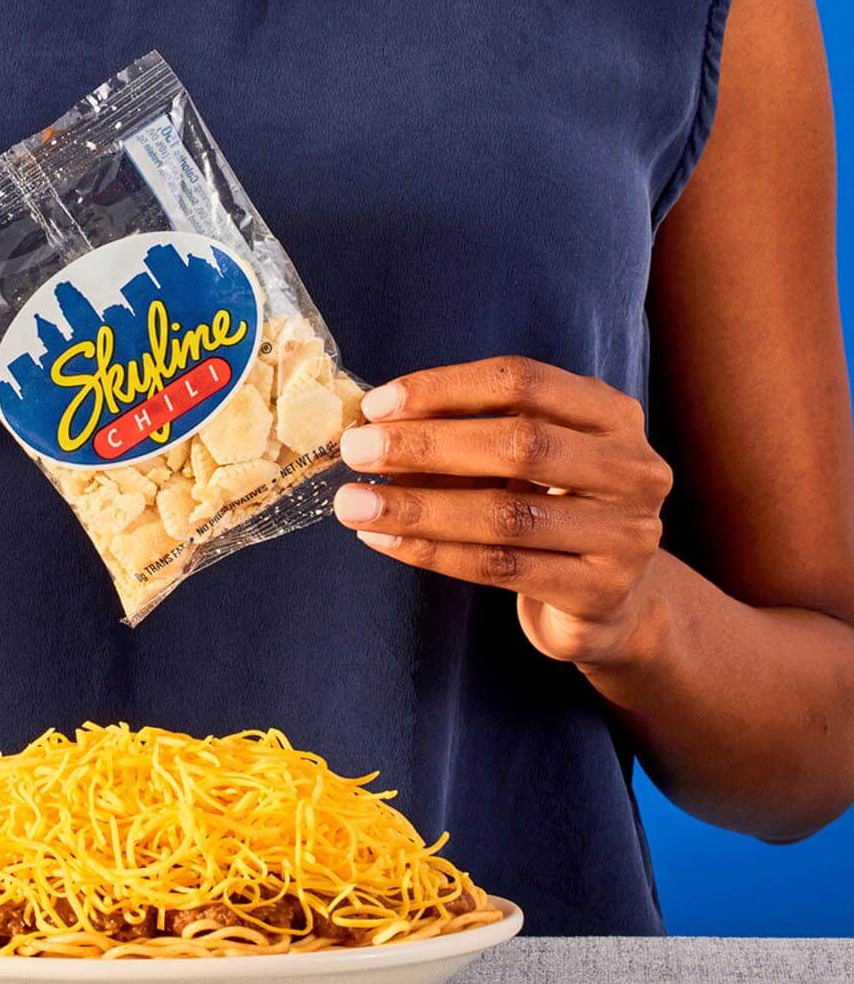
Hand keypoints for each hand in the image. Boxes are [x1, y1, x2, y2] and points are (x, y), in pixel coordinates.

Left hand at [333, 356, 673, 665]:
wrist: (609, 602)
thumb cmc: (549, 511)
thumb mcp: (519, 462)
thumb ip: (462, 439)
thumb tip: (373, 429)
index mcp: (610, 414)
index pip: (522, 381)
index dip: (443, 388)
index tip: (375, 406)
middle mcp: (632, 467)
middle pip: (519, 443)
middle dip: (426, 445)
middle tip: (356, 451)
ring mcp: (625, 533)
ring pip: (505, 515)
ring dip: (417, 507)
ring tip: (352, 504)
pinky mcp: (600, 591)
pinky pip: (501, 567)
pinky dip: (433, 552)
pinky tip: (385, 541)